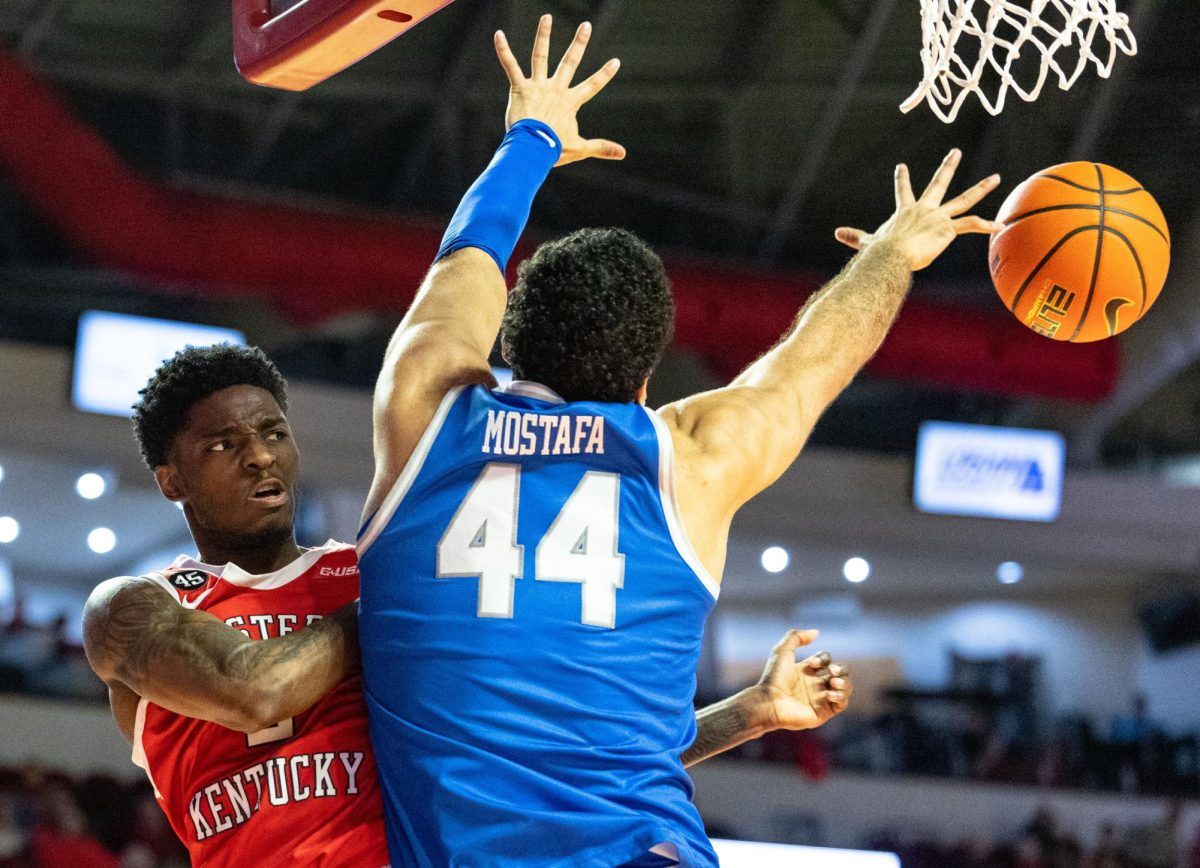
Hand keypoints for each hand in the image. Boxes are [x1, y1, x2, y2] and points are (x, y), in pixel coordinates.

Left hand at [494, 15, 624, 166]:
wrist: (532, 149)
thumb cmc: (554, 150)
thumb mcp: (580, 148)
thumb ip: (601, 147)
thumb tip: (623, 153)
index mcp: (570, 102)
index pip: (592, 85)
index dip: (604, 74)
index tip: (615, 61)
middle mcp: (556, 89)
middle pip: (570, 62)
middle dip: (579, 43)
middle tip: (586, 25)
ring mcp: (538, 87)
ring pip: (540, 56)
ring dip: (543, 35)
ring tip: (546, 17)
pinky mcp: (520, 88)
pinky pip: (510, 66)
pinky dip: (503, 50)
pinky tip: (498, 35)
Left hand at [749, 629, 852, 731]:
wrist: (770, 702)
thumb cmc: (774, 677)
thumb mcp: (782, 651)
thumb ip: (796, 636)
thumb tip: (817, 632)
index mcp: (806, 671)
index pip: (827, 660)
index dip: (824, 658)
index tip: (812, 664)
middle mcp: (815, 685)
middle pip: (840, 673)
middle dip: (841, 669)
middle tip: (832, 671)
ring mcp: (820, 699)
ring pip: (844, 688)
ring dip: (844, 682)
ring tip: (833, 682)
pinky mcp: (823, 713)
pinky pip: (842, 704)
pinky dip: (841, 697)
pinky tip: (830, 694)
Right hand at [835, 149, 1001, 271]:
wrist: (890, 256)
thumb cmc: (879, 252)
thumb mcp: (866, 242)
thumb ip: (854, 236)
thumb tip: (836, 233)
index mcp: (905, 211)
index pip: (903, 190)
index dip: (902, 178)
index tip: (903, 166)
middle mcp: (924, 209)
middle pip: (939, 182)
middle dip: (948, 165)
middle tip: (956, 152)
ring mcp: (938, 217)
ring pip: (964, 199)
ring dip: (981, 187)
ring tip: (996, 178)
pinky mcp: (948, 229)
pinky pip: (972, 224)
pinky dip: (986, 224)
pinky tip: (999, 225)